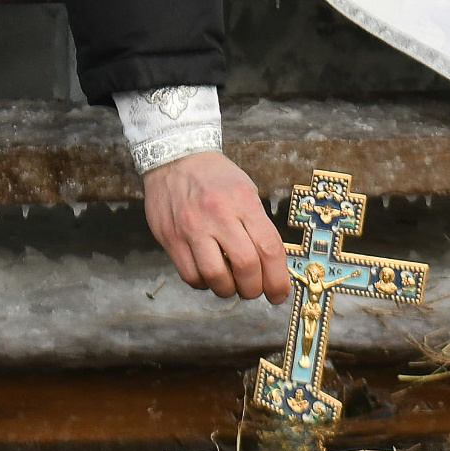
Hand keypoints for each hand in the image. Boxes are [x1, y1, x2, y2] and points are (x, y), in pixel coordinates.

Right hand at [142, 150, 290, 302]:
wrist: (174, 157)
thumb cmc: (215, 177)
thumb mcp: (245, 191)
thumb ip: (258, 227)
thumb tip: (271, 267)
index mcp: (243, 202)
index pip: (269, 249)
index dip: (278, 279)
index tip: (279, 293)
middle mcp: (218, 215)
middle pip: (246, 267)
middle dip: (254, 288)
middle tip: (253, 289)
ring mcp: (191, 228)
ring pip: (216, 277)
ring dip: (228, 289)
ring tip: (230, 283)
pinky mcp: (171, 238)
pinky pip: (191, 275)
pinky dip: (204, 283)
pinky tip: (208, 273)